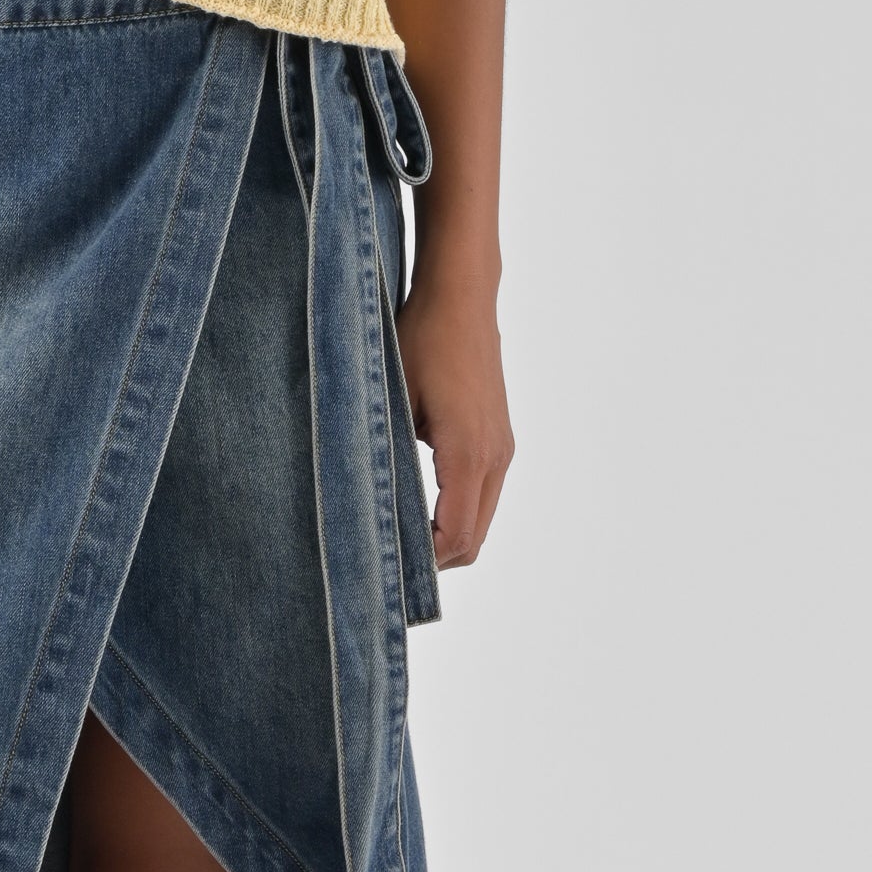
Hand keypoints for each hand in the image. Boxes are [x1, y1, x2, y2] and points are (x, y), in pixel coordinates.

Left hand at [395, 276, 513, 570]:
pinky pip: (483, 494)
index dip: (425, 565)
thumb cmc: (421, 339)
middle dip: (436, 561)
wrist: (461, 297)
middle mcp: (495, 456)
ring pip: (481, 519)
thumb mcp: (392, 399)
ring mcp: (502, 448)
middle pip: (474, 540)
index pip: (456, 536)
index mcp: (468, 453)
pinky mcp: (499, 438)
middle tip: (387, 568)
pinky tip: (418, 507)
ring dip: (447, 537)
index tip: (387, 574)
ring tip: (399, 541)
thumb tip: (369, 509)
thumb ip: (388, 457)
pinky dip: (457, 513)